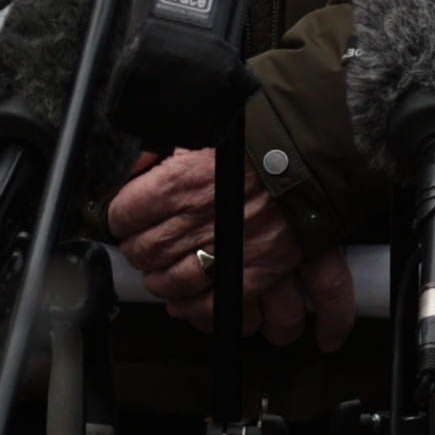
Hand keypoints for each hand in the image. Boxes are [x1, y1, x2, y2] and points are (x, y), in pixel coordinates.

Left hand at [107, 148, 354, 349]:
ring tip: (164, 273)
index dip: (121, 215)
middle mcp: (194, 220)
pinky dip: (194, 309)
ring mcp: (222, 251)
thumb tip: (133, 163)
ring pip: (169, 282)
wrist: (313, 153)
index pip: (124, 212)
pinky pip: (208, 306)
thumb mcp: (200, 125)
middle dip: (138, 250)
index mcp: (177, 182)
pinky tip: (188, 303)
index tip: (126, 215)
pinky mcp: (251, 273)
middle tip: (142, 244)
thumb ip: (159, 146)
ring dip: (161, 281)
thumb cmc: (259, 135)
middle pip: (143, 251)